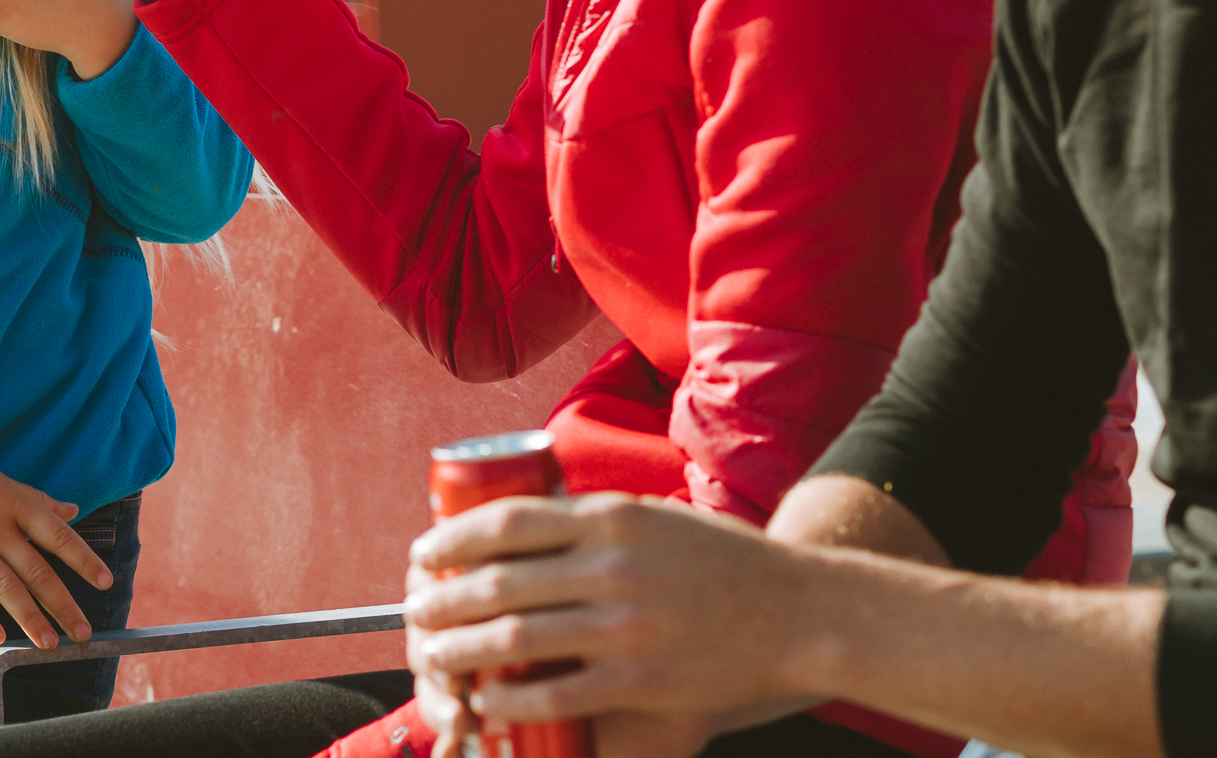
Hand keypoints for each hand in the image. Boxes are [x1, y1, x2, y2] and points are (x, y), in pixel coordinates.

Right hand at [0, 416, 114, 648]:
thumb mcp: (1, 480)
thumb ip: (37, 500)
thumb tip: (73, 509)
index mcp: (14, 504)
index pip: (58, 535)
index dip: (83, 558)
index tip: (106, 581)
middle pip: (36, 569)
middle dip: (62, 604)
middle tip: (83, 633)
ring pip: (5, 586)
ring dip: (29, 617)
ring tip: (48, 644)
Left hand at [403, 493, 811, 733]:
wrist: (800, 613)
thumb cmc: (722, 562)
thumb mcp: (654, 517)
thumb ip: (592, 523)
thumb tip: (517, 527)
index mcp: (610, 518)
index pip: (506, 521)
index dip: (451, 539)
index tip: (423, 554)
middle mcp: (611, 565)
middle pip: (498, 581)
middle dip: (443, 599)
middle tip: (416, 611)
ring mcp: (626, 623)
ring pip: (516, 637)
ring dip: (462, 649)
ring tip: (436, 656)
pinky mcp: (642, 677)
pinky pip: (556, 690)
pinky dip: (510, 697)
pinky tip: (487, 699)